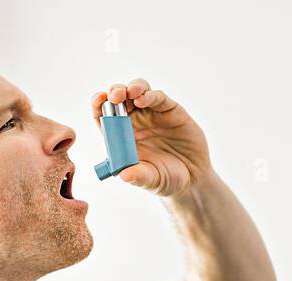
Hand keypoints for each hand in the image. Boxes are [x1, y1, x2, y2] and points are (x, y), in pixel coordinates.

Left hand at [91, 78, 211, 198]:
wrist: (193, 177)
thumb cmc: (166, 179)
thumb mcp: (151, 180)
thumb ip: (139, 177)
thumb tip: (125, 176)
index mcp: (121, 137)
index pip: (104, 116)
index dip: (99, 105)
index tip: (98, 100)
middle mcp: (134, 121)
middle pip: (120, 99)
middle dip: (115, 92)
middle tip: (114, 95)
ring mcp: (152, 113)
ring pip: (139, 91)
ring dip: (132, 88)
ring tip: (129, 92)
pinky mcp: (170, 110)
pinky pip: (158, 97)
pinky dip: (150, 95)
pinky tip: (144, 99)